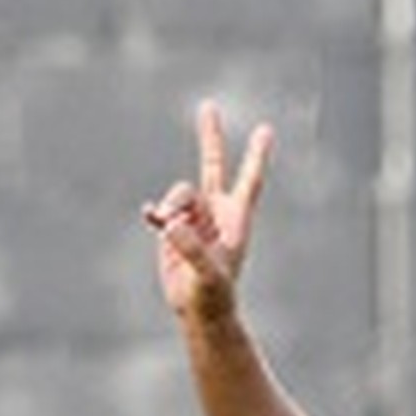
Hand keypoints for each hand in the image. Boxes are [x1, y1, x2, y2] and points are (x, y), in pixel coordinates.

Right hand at [142, 100, 273, 321]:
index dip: (257, 155)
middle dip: (210, 136)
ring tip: (171, 235)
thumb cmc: (214, 295)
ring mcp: (193, 218)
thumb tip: (172, 224)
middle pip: (213, 164)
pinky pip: (159, 212)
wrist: (200, 310)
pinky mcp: (172, 230)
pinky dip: (155, 213)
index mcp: (236, 218)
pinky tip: (149, 216)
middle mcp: (215, 211)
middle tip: (208, 105)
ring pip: (178, 194)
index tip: (266, 129)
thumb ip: (192, 249)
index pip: (249, 179)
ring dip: (171, 209)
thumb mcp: (208, 274)